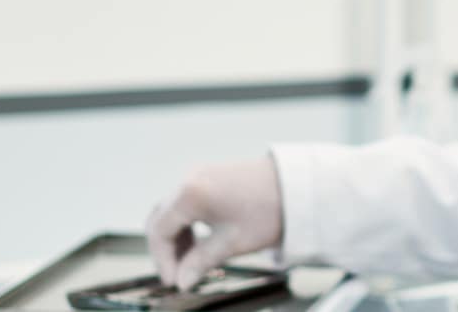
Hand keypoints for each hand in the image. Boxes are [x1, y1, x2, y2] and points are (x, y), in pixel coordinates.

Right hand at [146, 156, 284, 290]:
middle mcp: (189, 179)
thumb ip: (201, 262)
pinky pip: (186, 202)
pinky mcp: (210, 177)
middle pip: (160, 219)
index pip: (160, 231)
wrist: (298, 186)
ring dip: (176, 237)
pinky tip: (200, 242)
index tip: (173, 280)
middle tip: (178, 273)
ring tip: (191, 261)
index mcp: (191, 194)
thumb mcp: (232, 242)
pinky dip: (187, 224)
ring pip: (172, 211)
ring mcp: (199, 175)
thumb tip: (183, 280)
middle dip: (166, 249)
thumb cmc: (270, 209)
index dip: (163, 260)